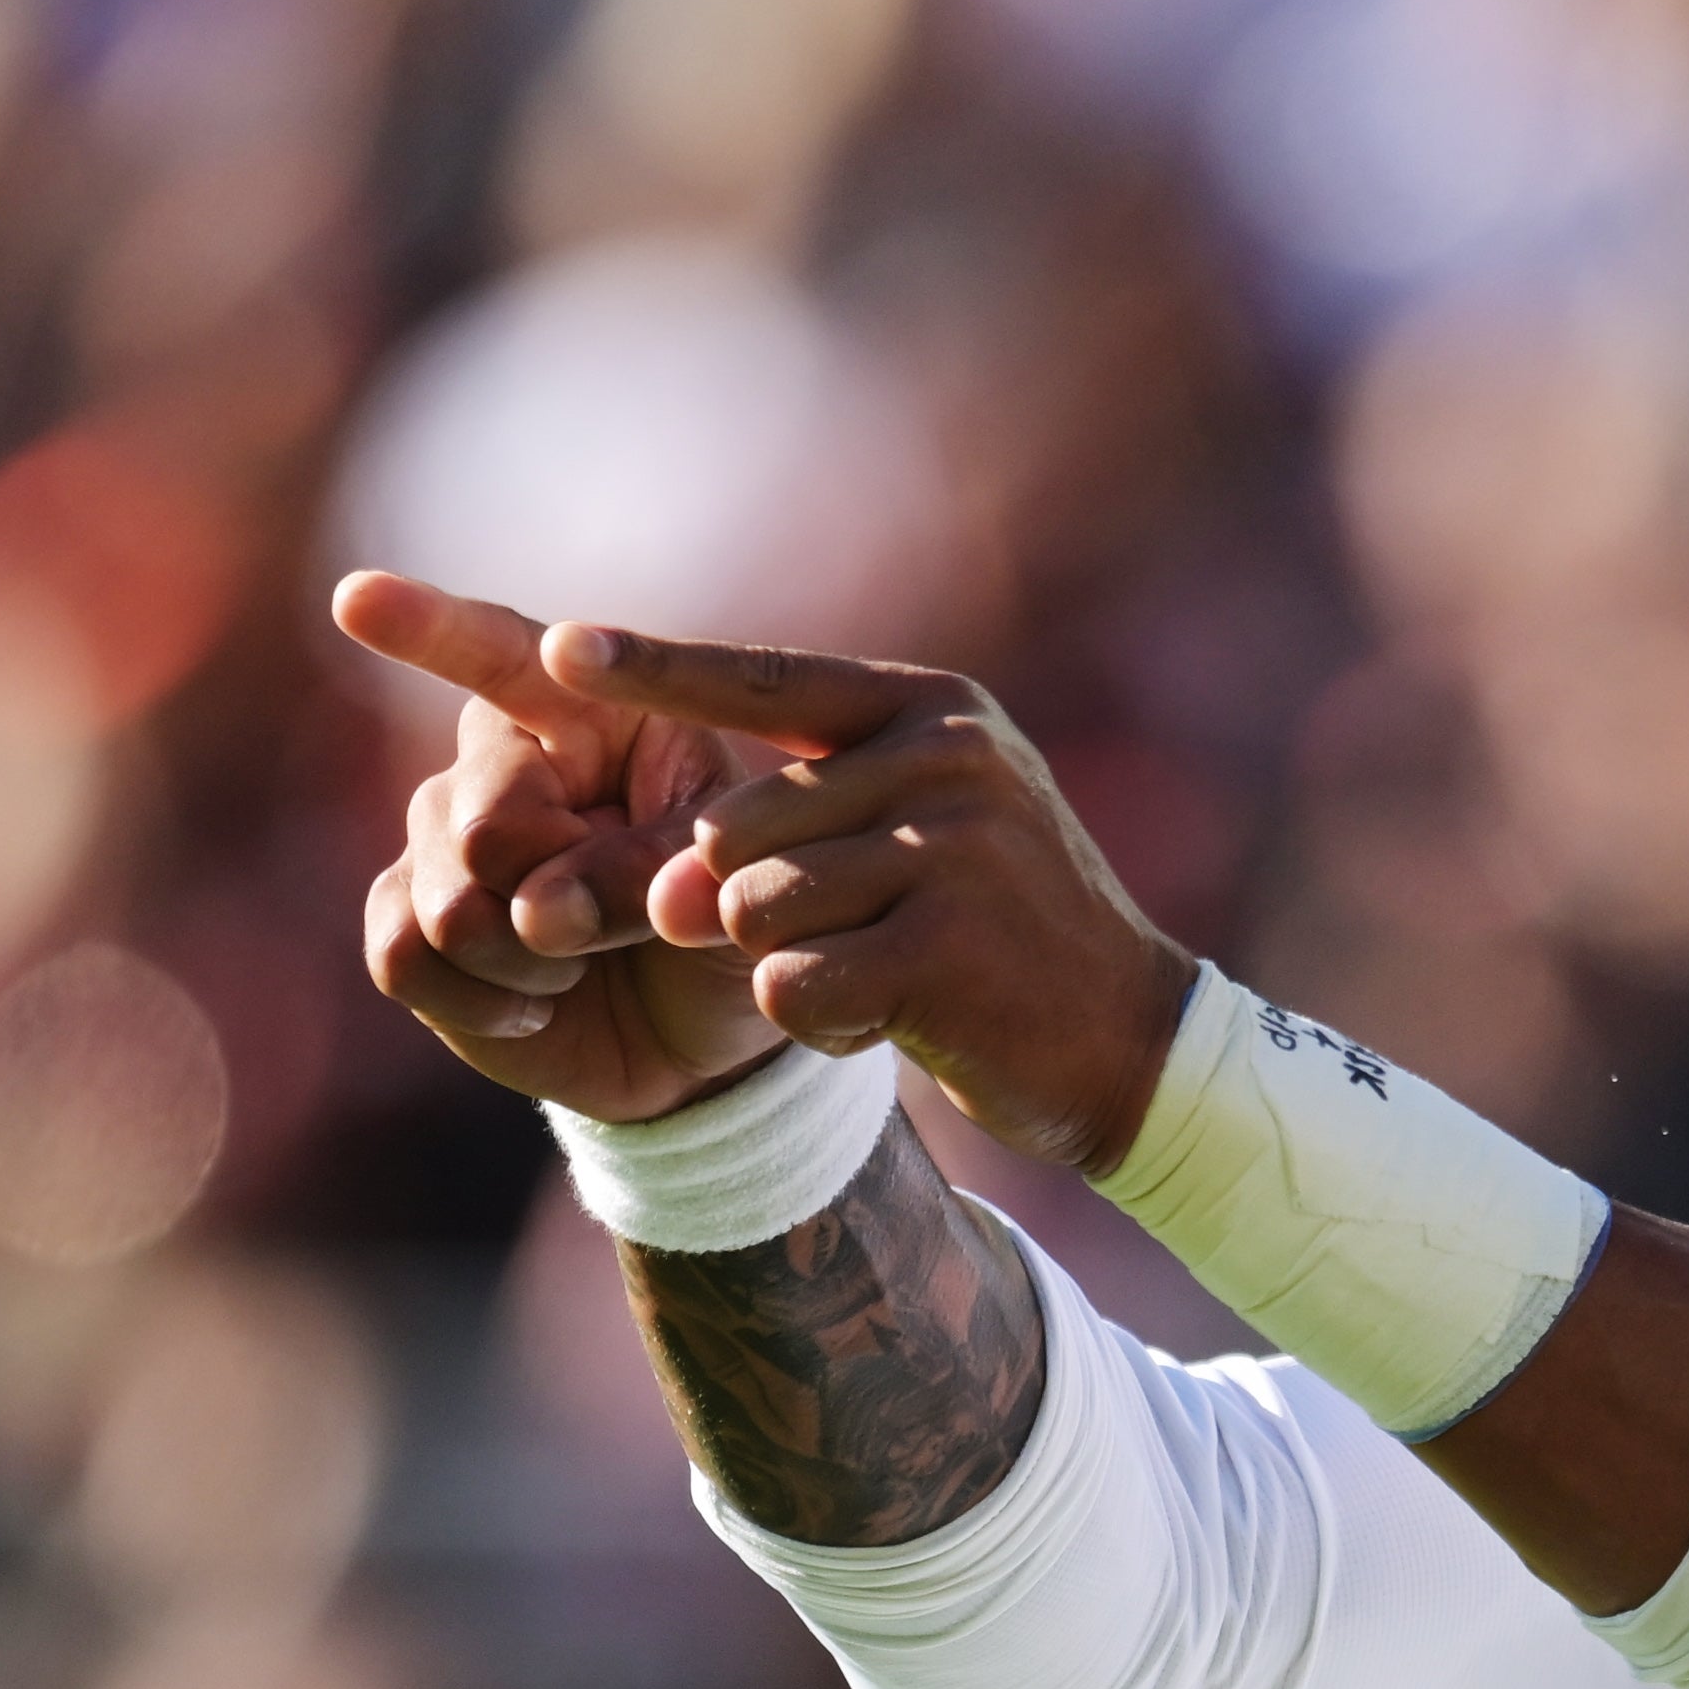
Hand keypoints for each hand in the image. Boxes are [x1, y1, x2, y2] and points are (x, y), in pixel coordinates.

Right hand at [333, 571, 785, 1122]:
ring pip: (448, 901)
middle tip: (621, 923)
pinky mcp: (403, 918)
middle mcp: (499, 758)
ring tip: (585, 960)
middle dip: (560, 895)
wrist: (697, 1034)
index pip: (501, 653)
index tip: (357, 599)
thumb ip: (645, 876)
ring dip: (532, 959)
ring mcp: (438, 834)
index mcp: (586, 710)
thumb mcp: (722, 886)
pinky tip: (535, 1005)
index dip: (428, 628)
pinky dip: (483, 1001)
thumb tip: (536, 913)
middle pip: (484, 824)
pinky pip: (405, 957)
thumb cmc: (720, 927)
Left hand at [544, 620, 1200, 1177]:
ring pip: (751, 908)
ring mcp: (955, 853)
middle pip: (733, 827)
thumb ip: (800, 817)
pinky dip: (814, 1020)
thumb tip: (667, 886)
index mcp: (934, 710)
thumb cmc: (999, 932)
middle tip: (832, 941)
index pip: (764, 679)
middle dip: (732, 901)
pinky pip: (789, 984)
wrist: (1131, 1039)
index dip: (653, 669)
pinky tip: (893, 1018)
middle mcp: (947, 762)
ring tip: (878, 974)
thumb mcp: (924, 829)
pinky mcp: (949, 951)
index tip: (558, 648)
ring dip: (785, 963)